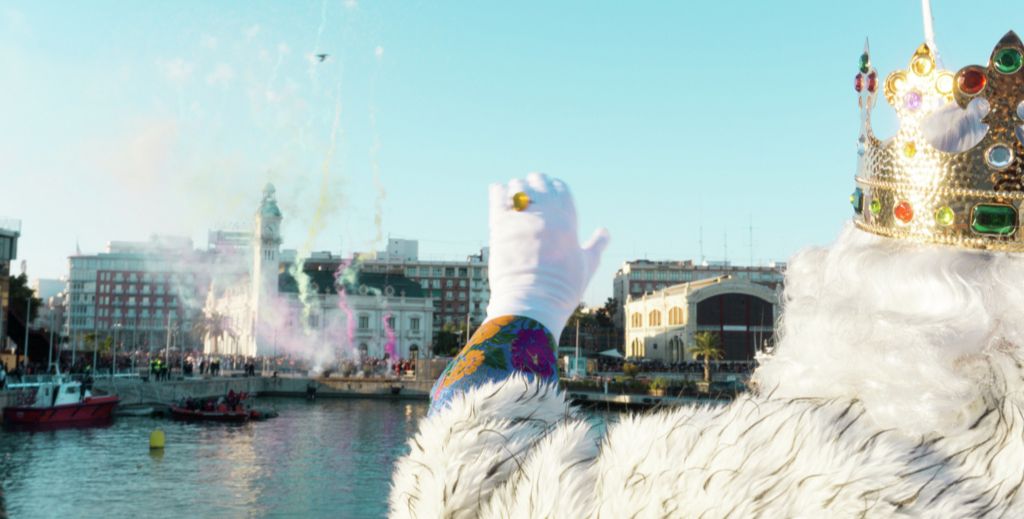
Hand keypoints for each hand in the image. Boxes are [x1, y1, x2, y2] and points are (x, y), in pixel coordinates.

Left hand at [485, 173, 609, 339]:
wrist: (533, 301)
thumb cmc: (563, 287)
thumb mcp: (587, 264)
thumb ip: (597, 244)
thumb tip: (605, 231)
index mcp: (567, 218)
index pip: (560, 188)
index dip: (554, 188)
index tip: (548, 196)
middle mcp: (545, 212)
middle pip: (538, 182)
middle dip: (534, 186)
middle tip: (530, 197)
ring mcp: (522, 216)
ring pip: (517, 186)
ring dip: (516, 190)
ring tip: (514, 201)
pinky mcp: (500, 223)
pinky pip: (497, 195)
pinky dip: (498, 192)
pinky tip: (498, 194)